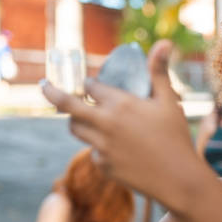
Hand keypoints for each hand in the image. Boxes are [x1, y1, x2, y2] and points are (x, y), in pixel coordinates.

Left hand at [41, 40, 199, 207]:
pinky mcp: (103, 165)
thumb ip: (159, 71)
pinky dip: (98, 145)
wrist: (178, 179)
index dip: (90, 84)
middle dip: (52, 92)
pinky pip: (92, 151)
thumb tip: (164, 42)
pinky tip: (117, 148)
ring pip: (75, 128)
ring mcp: (101, 146)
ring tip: (84, 118)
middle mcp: (105, 123)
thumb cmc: (176, 137)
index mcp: (120, 103)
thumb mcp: (169, 101)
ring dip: (76, 120)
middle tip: (43, 85)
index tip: (91, 84)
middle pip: (68, 105)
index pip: (91, 86)